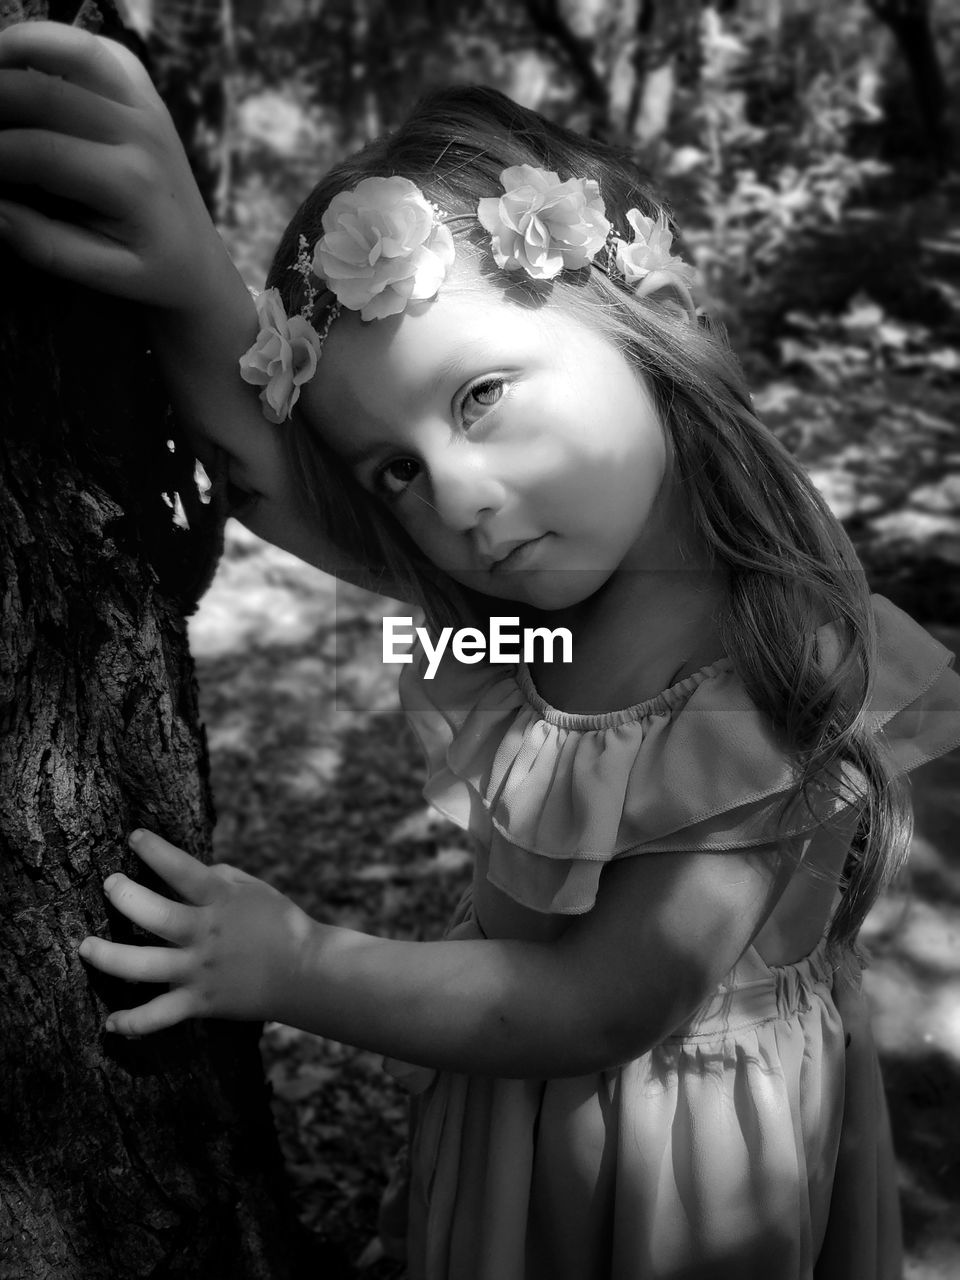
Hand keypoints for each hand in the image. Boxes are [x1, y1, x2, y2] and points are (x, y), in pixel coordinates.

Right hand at [0, 21, 233, 310]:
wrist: (199, 261)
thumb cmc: (147, 271)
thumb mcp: (102, 274)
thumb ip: (44, 245)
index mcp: (130, 183)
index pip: (40, 152)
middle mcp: (141, 134)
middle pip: (47, 94)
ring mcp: (147, 107)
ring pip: (76, 52)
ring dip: (19, 47)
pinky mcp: (147, 94)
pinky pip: (102, 50)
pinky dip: (59, 43)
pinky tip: (22, 63)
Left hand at [79, 830, 316, 1035]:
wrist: (305, 974)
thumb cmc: (279, 924)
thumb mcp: (255, 889)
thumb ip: (219, 877)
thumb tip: (184, 873)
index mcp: (223, 901)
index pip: (184, 870)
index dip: (156, 851)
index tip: (134, 837)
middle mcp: (208, 934)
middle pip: (156, 916)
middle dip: (125, 897)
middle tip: (110, 885)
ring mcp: (201, 970)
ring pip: (144, 966)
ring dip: (109, 957)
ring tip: (86, 946)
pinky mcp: (201, 1002)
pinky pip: (160, 1016)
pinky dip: (134, 1022)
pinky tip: (111, 1023)